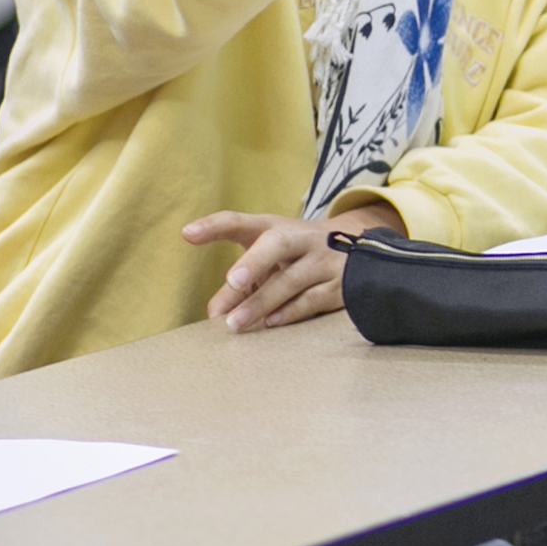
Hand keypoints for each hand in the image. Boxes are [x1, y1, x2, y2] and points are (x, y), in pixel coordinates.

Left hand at [185, 199, 404, 330]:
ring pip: (292, 279)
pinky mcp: (339, 284)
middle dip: (254, 262)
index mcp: (276, 227)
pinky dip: (290, 312)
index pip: (240, 222)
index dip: (214, 227)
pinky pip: (312, 299)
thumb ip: (239, 284)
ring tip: (236, 322)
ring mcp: (323, 260)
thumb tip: (215, 315)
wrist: (358, 253)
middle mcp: (301, 239)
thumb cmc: (297, 257)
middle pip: (277, 244)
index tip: (187, 233)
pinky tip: (270, 323)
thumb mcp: (269, 259)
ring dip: (262, 302)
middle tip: (232, 281)